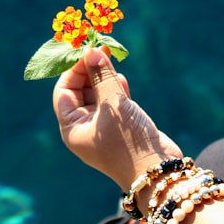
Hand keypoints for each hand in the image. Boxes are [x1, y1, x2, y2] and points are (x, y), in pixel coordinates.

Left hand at [52, 46, 181, 189]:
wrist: (159, 174)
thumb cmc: (129, 142)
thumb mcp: (113, 105)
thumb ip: (102, 76)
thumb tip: (92, 51)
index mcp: (72, 128)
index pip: (64, 92)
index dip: (74, 70)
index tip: (87, 51)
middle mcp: (84, 128)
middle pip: (80, 92)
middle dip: (89, 70)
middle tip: (102, 49)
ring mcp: (104, 129)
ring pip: (98, 95)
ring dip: (104, 77)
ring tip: (112, 57)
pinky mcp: (123, 128)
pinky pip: (114, 103)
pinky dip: (116, 89)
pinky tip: (122, 78)